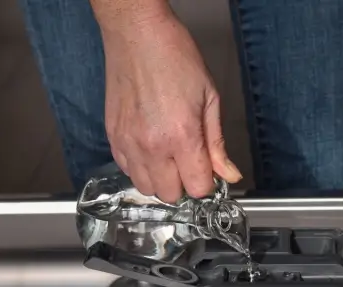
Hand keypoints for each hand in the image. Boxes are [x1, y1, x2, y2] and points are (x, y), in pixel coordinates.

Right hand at [99, 12, 242, 201]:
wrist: (137, 35)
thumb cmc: (174, 57)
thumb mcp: (209, 98)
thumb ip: (217, 144)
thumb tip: (229, 174)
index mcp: (181, 136)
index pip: (197, 188)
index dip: (206, 182)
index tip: (207, 169)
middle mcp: (151, 145)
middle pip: (170, 195)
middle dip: (183, 184)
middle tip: (189, 161)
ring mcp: (128, 143)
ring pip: (146, 188)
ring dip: (160, 179)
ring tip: (168, 156)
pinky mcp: (113, 137)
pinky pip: (127, 170)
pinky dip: (141, 167)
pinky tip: (151, 148)